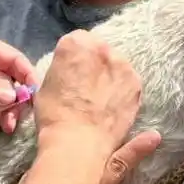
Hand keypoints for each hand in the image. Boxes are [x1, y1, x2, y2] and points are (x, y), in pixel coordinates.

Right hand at [34, 29, 141, 155]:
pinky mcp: (136, 83)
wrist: (78, 141)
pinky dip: (121, 89)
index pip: (75, 41)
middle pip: (98, 49)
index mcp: (75, 42)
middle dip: (93, 64)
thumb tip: (71, 71)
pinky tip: (112, 104)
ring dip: (109, 75)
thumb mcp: (47, 83)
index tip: (71, 73)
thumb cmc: (54, 114)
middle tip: (86, 86)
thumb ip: (62, 68)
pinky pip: (127, 80)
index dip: (72, 59)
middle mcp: (101, 47)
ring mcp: (122, 64)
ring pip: (115, 64)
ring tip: (100, 98)